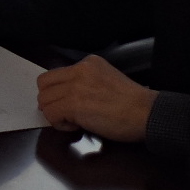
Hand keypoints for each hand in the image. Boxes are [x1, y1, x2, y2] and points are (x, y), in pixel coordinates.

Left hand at [36, 55, 157, 142]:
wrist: (146, 113)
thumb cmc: (133, 104)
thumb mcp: (107, 80)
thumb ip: (86, 82)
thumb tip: (67, 96)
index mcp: (88, 63)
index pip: (55, 75)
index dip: (58, 93)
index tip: (70, 104)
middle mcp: (79, 70)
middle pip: (43, 85)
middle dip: (51, 102)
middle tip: (65, 114)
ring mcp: (76, 86)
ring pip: (44, 100)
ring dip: (55, 114)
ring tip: (74, 121)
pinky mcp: (74, 103)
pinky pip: (50, 113)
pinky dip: (59, 124)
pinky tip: (76, 126)